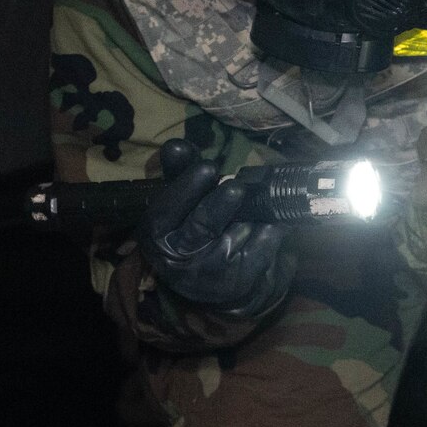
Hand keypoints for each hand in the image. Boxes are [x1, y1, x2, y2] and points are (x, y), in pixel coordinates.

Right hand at [137, 140, 290, 315]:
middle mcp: (177, 260)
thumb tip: (176, 144)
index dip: (186, 188)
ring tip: (254, 201)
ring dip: (248, 215)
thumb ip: (179, 171)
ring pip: (235, 235)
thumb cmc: (189, 226)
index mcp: (155, 235)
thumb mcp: (179, 200)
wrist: (209, 278)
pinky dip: (268, 231)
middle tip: (237, 187)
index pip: (165, 211)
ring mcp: (210, 274)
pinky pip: (260, 249)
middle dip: (221, 204)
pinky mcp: (238, 282)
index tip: (208, 167)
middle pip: (202, 227)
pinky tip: (271, 220)